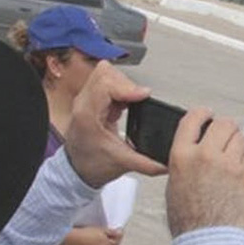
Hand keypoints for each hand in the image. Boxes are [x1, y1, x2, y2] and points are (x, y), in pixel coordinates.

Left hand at [64, 62, 166, 186]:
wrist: (77, 171)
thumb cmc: (91, 165)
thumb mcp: (122, 163)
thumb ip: (147, 163)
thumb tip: (167, 162)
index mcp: (87, 115)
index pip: (105, 85)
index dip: (128, 87)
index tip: (144, 95)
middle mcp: (84, 103)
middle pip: (106, 73)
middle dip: (127, 84)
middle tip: (138, 100)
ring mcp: (87, 99)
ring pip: (105, 73)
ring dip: (123, 84)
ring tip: (131, 102)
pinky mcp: (92, 99)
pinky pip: (106, 82)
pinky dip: (120, 89)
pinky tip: (125, 104)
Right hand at [165, 108, 243, 236]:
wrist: (208, 239)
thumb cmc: (188, 218)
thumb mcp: (175, 182)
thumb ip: (186, 159)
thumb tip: (196, 145)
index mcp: (182, 156)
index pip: (193, 119)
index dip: (202, 113)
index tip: (207, 114)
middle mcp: (206, 156)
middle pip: (223, 123)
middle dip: (225, 127)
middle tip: (223, 134)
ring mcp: (228, 165)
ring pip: (240, 138)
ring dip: (236, 142)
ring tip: (230, 155)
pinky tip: (237, 169)